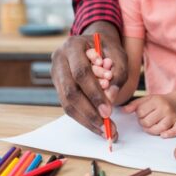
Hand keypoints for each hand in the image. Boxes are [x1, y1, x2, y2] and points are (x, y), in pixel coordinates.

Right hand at [51, 21, 127, 138]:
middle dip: (89, 111)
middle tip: (106, 125)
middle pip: (70, 91)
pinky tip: (97, 126)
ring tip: (104, 131)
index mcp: (73, 46)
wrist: (94, 43)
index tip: (108, 111)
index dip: (94, 93)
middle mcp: (59, 59)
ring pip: (66, 102)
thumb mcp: (119, 54)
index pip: (81, 73)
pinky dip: (83, 117)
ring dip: (86, 119)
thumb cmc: (108, 49)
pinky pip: (68, 105)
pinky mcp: (58, 85)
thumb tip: (111, 98)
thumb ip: (119, 73)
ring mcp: (56, 73)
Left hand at [123, 95, 175, 137]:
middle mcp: (165, 108)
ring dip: (152, 130)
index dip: (139, 115)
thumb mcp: (147, 99)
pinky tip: (163, 135)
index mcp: (156, 100)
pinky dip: (168, 134)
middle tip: (146, 120)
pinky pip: (174, 131)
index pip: (141, 112)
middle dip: (144, 123)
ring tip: (151, 126)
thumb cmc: (159, 102)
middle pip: (148, 122)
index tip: (142, 114)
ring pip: (159, 129)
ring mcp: (172, 116)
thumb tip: (124, 110)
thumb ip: (134, 104)